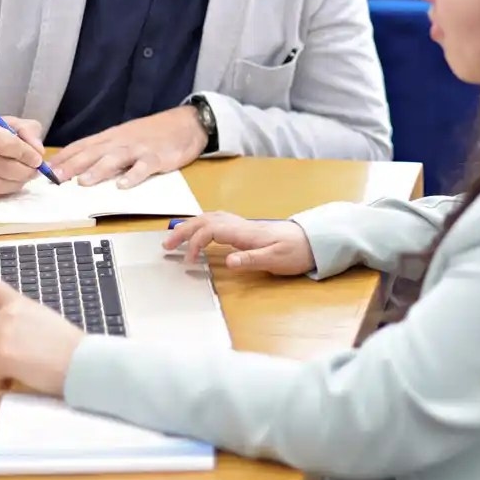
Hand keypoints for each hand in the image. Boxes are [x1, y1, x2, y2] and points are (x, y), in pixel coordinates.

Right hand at [0, 117, 44, 198]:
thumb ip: (25, 130)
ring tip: (22, 178)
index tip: (37, 160)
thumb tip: (39, 151)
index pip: (9, 146)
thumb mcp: (1, 121)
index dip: (28, 155)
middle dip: (26, 172)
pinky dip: (3, 191)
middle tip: (34, 171)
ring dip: (17, 184)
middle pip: (6, 169)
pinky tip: (7, 184)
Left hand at [0, 252, 81, 396]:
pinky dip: (2, 383)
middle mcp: (6, 314)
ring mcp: (0, 334)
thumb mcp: (45, 325)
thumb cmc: (72, 348)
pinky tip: (22, 380)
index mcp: (20, 304)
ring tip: (27, 371)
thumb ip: (23, 327)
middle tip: (19, 363)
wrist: (82, 362)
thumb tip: (15, 348)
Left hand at [50, 107, 206, 187]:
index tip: (43, 169)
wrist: (185, 123)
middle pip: (93, 153)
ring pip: (115, 159)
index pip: (81, 146)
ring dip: (99, 170)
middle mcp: (121, 141)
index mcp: (110, 137)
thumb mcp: (124, 137)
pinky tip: (124, 185)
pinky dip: (133, 176)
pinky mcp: (157, 157)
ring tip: (84, 182)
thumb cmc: (152, 133)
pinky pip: (144, 167)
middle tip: (55, 178)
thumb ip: (104, 150)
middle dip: (72, 165)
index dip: (62, 158)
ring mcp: (139, 149)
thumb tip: (77, 166)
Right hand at [164, 212, 315, 273]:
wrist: (313, 242)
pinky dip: (203, 223)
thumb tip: (229, 261)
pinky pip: (218, 220)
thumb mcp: (276, 260)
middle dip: (183, 230)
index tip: (190, 261)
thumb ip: (252, 260)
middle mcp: (241, 225)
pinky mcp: (246, 228)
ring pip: (210, 218)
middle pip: (205, 220)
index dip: (195, 243)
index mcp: (245, 233)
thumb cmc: (296, 252)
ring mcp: (243, 224)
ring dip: (191, 225)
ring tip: (175, 237)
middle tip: (166, 245)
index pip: (211, 231)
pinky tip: (200, 230)